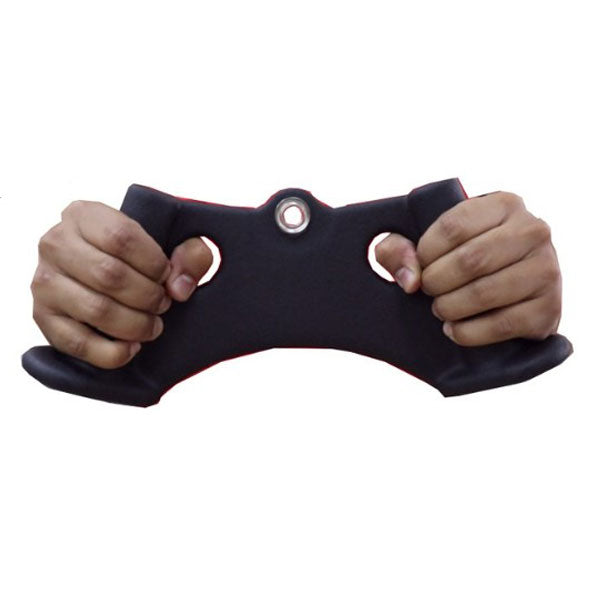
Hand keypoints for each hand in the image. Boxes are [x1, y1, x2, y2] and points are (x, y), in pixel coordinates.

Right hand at [31, 200, 212, 367]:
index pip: (122, 236)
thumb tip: (180, 287)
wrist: (104, 274)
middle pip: (109, 275)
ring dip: (136, 325)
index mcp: (84, 215)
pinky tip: (132, 348)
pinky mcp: (43, 317)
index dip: (154, 263)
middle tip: (163, 305)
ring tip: (152, 325)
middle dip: (149, 297)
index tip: (167, 276)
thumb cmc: (139, 258)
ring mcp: (44, 281)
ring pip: (96, 310)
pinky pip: (78, 343)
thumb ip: (191, 254)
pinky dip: (112, 353)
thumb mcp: (171, 243)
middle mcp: (55, 243)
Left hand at [374, 191, 562, 345]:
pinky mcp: (549, 308)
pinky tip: (455, 330)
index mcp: (503, 204)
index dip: (425, 252)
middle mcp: (533, 231)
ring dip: (450, 308)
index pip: (453, 226)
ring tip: (441, 310)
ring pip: (485, 293)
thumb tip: (410, 279)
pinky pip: (502, 324)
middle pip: (471, 260)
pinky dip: (468, 332)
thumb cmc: (460, 262)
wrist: (511, 296)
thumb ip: (398, 249)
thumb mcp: (428, 246)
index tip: (420, 267)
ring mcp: (547, 270)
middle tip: (429, 292)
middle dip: (437, 282)